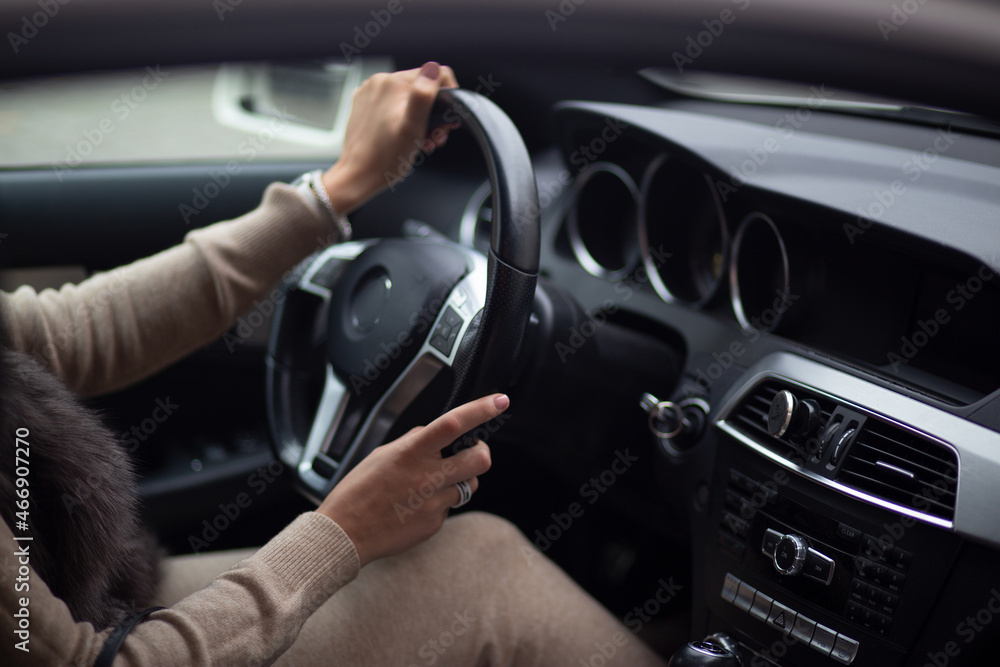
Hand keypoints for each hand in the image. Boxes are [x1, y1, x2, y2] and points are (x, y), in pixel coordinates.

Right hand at [317, 393, 508, 567]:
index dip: (481, 410)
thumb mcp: (381, 455)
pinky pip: (450, 508)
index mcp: (412, 453)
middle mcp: (427, 476)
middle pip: (480, 459)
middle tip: (471, 452)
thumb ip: (411, 442)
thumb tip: (430, 432)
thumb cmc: (358, 492)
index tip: (499, 401)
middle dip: (481, 453)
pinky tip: (417, 506)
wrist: (345, 534)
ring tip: (435, 482)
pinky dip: (440, 503)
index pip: (454, 424)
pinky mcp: (435, 523)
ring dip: (461, 480)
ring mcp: (434, 502)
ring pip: (470, 485)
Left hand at [321, 62, 459, 216]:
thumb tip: (434, 69)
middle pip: (422, 87)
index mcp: (394, 83)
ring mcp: (370, 93)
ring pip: (408, 96)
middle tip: (433, 137)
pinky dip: (402, 118)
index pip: (435, 74)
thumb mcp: (412, 128)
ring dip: (419, 117)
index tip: (445, 121)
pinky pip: (392, 103)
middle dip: (433, 112)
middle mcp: (379, 82)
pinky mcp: (365, 104)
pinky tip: (403, 136)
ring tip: (420, 140)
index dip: (448, 97)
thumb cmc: (386, 158)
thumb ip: (424, 95)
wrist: (357, 176)